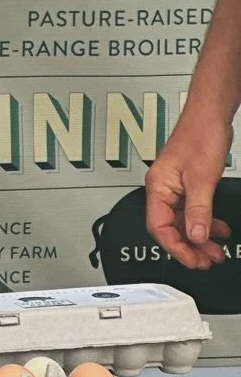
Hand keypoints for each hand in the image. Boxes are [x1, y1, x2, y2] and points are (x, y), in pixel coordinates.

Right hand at [145, 111, 232, 268]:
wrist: (210, 115)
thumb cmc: (200, 135)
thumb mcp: (202, 179)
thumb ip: (198, 210)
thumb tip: (195, 236)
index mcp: (158, 186)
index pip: (159, 227)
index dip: (176, 247)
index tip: (193, 260)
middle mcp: (162, 187)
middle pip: (170, 227)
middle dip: (189, 247)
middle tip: (206, 260)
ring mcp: (175, 185)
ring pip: (183, 220)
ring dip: (199, 237)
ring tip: (215, 250)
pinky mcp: (187, 182)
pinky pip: (192, 210)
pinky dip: (205, 223)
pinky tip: (218, 229)